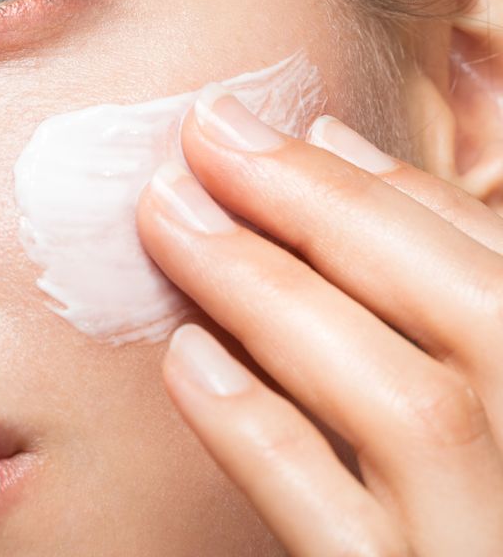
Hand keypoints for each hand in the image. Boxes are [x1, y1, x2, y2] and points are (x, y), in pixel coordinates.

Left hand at [135, 84, 502, 555]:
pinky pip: (334, 524)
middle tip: (206, 139)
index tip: (281, 127)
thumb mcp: (481, 377)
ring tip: (171, 221)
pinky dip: (264, 434)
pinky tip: (188, 364)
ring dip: (276, 296)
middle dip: (326, 209)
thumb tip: (337, 151)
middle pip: (463, 308)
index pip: (495, 266)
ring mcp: (493, 542)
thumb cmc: (467, 483)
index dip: (381, 185)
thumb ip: (437, 280)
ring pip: (405, 403)